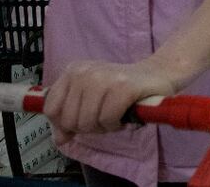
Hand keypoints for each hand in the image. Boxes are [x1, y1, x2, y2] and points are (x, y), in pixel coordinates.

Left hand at [44, 59, 178, 145]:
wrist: (157, 74)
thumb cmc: (122, 90)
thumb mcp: (90, 99)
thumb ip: (70, 118)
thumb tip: (59, 139)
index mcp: (72, 71)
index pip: (51, 109)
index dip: (64, 124)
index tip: (82, 121)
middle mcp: (84, 72)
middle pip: (69, 120)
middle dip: (88, 127)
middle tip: (104, 118)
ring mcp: (103, 78)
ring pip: (87, 122)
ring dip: (104, 127)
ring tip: (115, 115)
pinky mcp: (122, 86)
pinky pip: (108, 119)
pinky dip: (117, 124)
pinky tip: (124, 116)